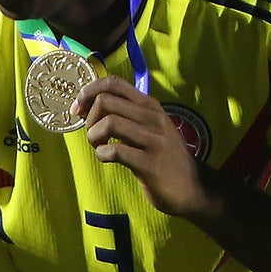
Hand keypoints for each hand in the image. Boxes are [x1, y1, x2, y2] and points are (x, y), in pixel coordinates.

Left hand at [80, 78, 214, 219]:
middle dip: (89, 118)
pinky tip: (106, 159)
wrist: (192, 188)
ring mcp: (154, 140)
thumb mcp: (151, 128)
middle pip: (106, 101)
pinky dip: (101, 155)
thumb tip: (88, 106)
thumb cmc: (164, 158)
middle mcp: (153, 118)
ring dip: (93, 136)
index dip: (89, 91)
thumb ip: (127, 115)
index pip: (114, 83)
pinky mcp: (150, 164)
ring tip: (99, 146)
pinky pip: (115, 151)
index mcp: (150, 106)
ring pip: (109, 123)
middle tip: (93, 135)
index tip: (78, 109)